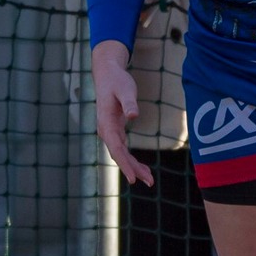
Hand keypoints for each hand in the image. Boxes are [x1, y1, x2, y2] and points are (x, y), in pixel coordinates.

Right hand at [93, 40, 152, 186]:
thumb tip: (133, 116)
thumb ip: (129, 102)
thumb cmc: (117, 81)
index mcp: (106, 123)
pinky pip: (123, 149)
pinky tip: (142, 168)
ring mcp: (110, 132)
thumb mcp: (125, 89)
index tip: (132, 179)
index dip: (124, 164)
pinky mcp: (115, 130)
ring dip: (134, 167)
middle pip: (119, 155)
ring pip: (121, 154)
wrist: (107, 74)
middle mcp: (106, 130)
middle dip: (133, 169)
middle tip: (149, 182)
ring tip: (149, 179)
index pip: (115, 148)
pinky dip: (132, 159)